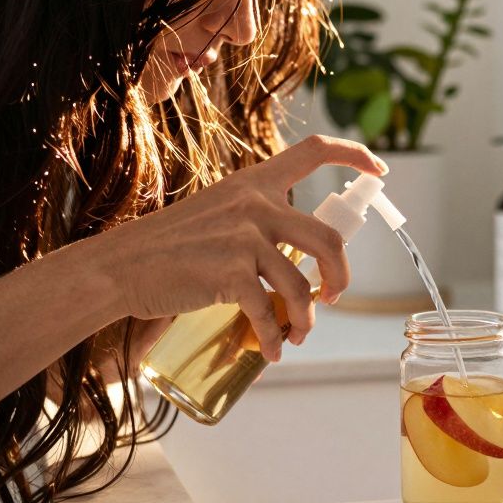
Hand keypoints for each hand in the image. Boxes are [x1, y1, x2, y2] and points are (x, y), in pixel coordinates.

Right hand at [94, 135, 386, 360]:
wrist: (121, 265)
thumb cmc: (169, 247)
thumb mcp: (218, 214)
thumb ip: (256, 222)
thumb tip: (296, 263)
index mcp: (254, 182)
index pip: (313, 152)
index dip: (355, 155)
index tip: (380, 168)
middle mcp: (254, 203)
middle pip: (329, 237)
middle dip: (341, 275)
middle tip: (332, 296)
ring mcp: (243, 237)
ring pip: (302, 284)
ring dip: (307, 319)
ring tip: (296, 335)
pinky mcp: (229, 272)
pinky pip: (269, 313)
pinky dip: (274, 339)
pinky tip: (270, 351)